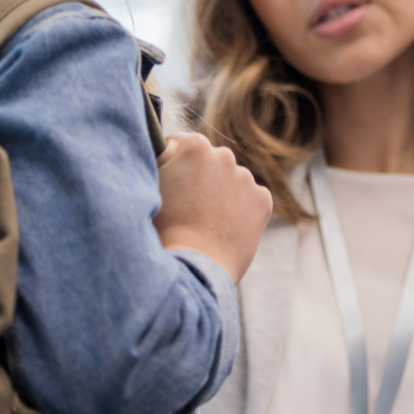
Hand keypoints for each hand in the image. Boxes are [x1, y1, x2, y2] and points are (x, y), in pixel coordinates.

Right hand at [153, 133, 272, 282]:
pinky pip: (250, 199)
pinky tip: (223, 228)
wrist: (193, 268)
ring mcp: (246, 178)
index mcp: (194, 146)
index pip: (180, 145)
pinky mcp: (263, 200)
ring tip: (204, 222)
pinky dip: (240, 211)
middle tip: (186, 207)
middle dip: (199, 178)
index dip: (172, 165)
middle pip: (209, 161)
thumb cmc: (162, 230)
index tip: (168, 184)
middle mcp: (223, 155)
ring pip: (231, 181)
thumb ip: (160, 162)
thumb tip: (163, 151)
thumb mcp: (149, 187)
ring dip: (220, 194)